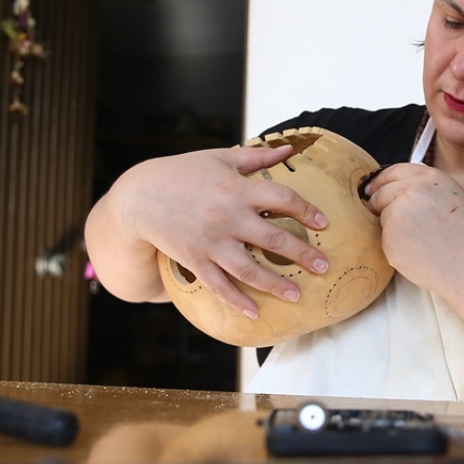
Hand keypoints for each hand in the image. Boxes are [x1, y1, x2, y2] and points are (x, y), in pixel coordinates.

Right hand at [116, 144, 329, 316]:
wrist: (140, 196)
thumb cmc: (183, 173)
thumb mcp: (220, 158)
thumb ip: (257, 157)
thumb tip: (288, 150)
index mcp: (237, 188)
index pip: (282, 198)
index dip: (306, 211)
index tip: (324, 224)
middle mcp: (227, 216)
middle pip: (273, 238)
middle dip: (302, 254)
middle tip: (324, 267)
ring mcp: (211, 242)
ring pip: (249, 269)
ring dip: (275, 284)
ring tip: (297, 295)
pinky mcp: (195, 260)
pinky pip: (218, 285)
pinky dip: (236, 301)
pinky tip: (254, 313)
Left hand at [360, 163, 463, 294]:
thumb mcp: (450, 196)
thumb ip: (421, 188)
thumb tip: (391, 189)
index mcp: (428, 178)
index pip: (391, 172)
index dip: (379, 182)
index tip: (371, 189)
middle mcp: (410, 192)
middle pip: (380, 194)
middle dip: (380, 205)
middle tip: (397, 222)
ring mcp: (397, 215)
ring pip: (382, 218)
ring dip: (392, 227)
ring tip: (422, 240)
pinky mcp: (390, 239)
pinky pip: (385, 240)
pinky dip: (396, 246)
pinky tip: (419, 252)